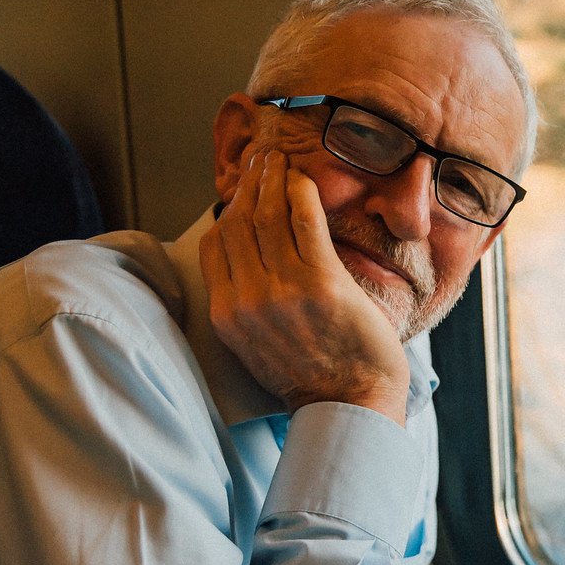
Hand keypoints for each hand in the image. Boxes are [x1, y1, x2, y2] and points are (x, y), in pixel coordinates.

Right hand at [200, 147, 410, 423]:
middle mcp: (248, 301)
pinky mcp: (321, 283)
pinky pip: (305, 221)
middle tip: (261, 160)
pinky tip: (304, 180)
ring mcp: (283, 291)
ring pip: (268, 216)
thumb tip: (247, 257)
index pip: (215, 245)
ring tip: (279, 160)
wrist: (349, 405)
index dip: (228, 209)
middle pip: (239, 223)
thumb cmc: (311, 374)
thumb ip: (245, 301)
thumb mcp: (257, 343)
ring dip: (273, 179)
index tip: (240, 188)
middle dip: (249, 184)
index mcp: (227, 316)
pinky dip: (301, 193)